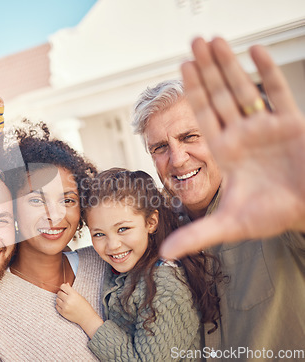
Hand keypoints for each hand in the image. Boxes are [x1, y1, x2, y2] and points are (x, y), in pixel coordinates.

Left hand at [56, 283, 102, 337]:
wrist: (86, 317)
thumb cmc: (84, 306)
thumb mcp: (79, 296)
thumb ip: (71, 290)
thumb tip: (66, 284)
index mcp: (73, 294)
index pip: (62, 286)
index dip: (63, 287)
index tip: (65, 289)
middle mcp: (68, 300)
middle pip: (59, 293)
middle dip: (62, 293)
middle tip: (66, 296)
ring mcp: (65, 307)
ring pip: (57, 299)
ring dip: (60, 299)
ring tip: (66, 302)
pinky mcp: (63, 313)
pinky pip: (56, 306)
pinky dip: (59, 305)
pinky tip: (65, 306)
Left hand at [160, 37, 304, 258]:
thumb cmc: (272, 216)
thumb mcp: (230, 225)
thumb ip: (197, 235)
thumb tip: (163, 255)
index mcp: (225, 151)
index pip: (204, 115)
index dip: (193, 92)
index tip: (182, 68)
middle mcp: (242, 134)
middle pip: (220, 95)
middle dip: (207, 69)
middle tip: (193, 42)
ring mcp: (266, 126)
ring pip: (244, 88)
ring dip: (230, 64)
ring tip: (215, 40)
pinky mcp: (292, 123)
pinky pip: (277, 92)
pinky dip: (267, 72)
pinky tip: (254, 51)